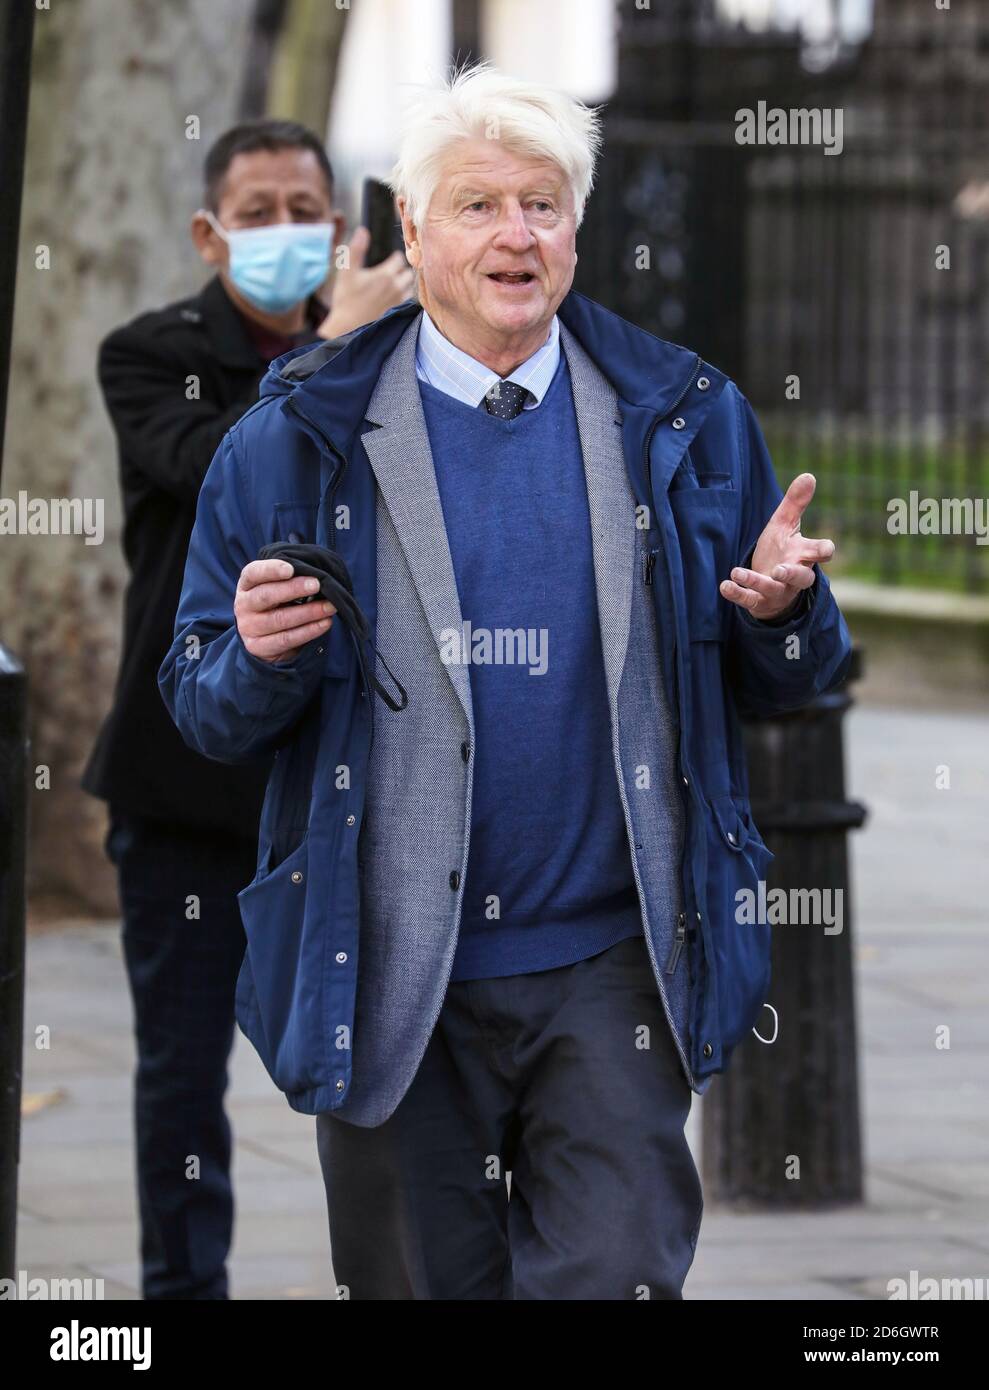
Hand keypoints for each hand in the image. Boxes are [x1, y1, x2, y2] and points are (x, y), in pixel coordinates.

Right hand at [234, 558, 334, 662]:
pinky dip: (308, 631)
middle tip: (316, 584)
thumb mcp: (276, 588)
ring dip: (308, 612)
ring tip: (329, 606)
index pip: (253, 573)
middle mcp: (244, 604)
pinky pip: (286, 639)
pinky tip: (325, 623)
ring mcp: (249, 627)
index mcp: (247, 584)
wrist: (264, 638)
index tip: (291, 569)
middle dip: (293, 589)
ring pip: (279, 619)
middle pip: (266, 595)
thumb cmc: (276, 604)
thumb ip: (289, 579)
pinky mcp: (258, 647)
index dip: (271, 570)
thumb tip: (316, 574)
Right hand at [317, 226, 414, 338]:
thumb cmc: (346, 297)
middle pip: (407, 271)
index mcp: (386, 274)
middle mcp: (396, 287)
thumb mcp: (347, 270)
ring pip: (409, 285)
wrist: (348, 325)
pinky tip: (393, 293)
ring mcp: (398, 300)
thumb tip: (363, 230)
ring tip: (392, 280)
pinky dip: (404, 293)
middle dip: (401, 268)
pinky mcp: (396, 310)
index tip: (387, 258)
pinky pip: (407, 298)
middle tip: (390, 268)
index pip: (399, 258)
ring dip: (404, 281)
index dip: (393, 256)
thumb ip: (356, 248)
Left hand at [719, 472, 834, 621]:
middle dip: (792, 574)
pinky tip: (724, 585)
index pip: (821, 553)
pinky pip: (750, 600)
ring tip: (737, 571)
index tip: (826, 550)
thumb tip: (809, 475)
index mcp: (804, 554)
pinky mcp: (760, 602)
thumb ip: (795, 503)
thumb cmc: (781, 551)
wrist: (769, 584)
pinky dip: (737, 593)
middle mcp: (794, 576)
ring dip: (756, 581)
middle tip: (780, 570)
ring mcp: (778, 591)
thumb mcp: (784, 525)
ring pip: (773, 589)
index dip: (824, 551)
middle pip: (803, 578)